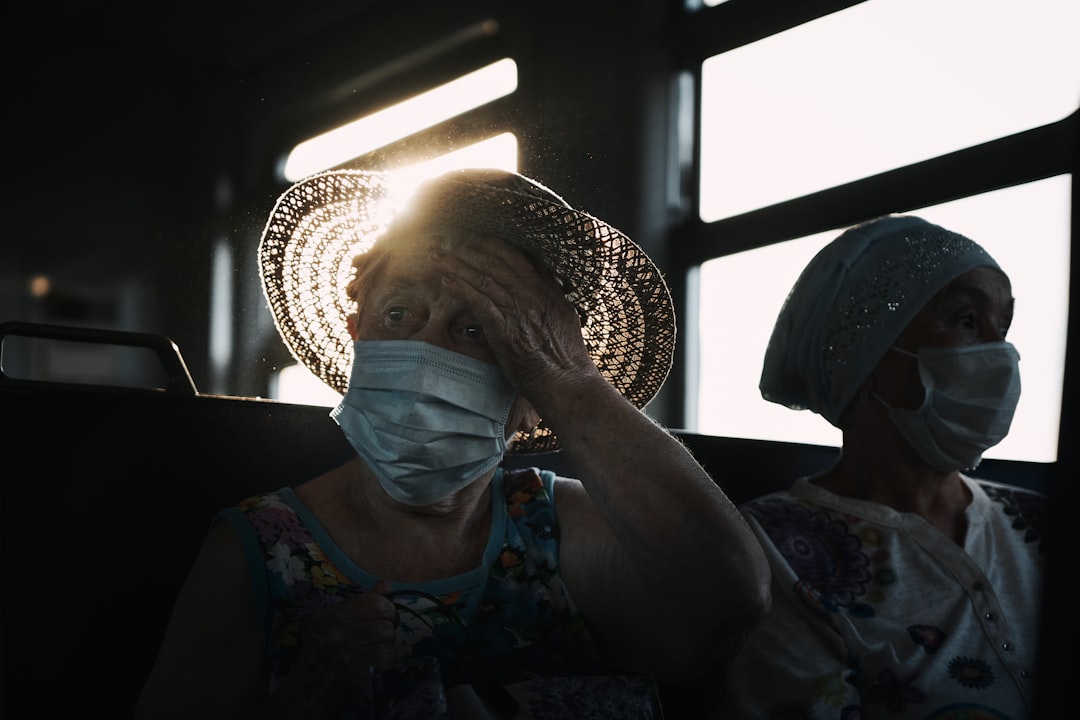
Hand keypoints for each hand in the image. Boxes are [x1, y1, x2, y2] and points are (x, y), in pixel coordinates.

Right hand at [272, 579, 399, 712]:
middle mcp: (336, 630)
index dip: (386, 611)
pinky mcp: (355, 673)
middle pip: (386, 622)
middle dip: (387, 632)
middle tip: (374, 642)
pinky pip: (386, 659)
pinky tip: (370, 668)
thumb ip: (361, 604)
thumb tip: (386, 585)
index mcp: (330, 615)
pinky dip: (383, 664)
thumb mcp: (331, 626)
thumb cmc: (318, 660)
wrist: (301, 699)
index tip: (380, 620)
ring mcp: (345, 652)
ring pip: (389, 640)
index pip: (376, 602)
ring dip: (385, 649)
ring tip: (370, 656)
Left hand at [438, 236, 595, 394]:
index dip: (490, 245)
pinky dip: (461, 289)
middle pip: (494, 263)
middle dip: (467, 250)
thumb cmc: (565, 352)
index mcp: (544, 288)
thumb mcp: (565, 313)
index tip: (474, 239)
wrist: (565, 379)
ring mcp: (516, 310)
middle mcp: (530, 294)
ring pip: (483, 279)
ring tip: (438, 256)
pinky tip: (446, 281)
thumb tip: (548, 276)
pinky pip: (478, 302)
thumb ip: (553, 291)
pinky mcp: (504, 329)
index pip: (514, 256)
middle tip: (447, 241)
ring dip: (457, 265)